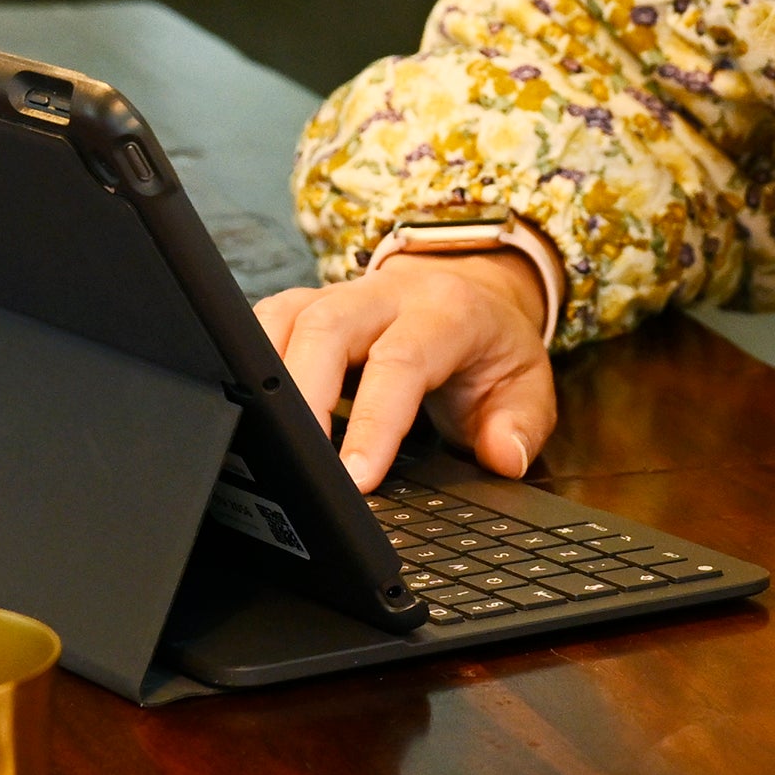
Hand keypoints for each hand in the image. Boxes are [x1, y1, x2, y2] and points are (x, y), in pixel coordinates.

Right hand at [256, 253, 557, 489]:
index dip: (375, 421)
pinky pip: (262, 321)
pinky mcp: (303, 304)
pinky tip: (247, 407)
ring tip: (263, 443)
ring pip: (285, 318)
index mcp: (444, 313)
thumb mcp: (527, 387)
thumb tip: (502, 457)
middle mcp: (385, 295)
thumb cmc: (488, 350)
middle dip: (302, 397)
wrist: (470, 295)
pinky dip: (247, 362)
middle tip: (296, 468)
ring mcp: (336, 294)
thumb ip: (520, 426)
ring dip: (265, 378)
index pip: (402, 362)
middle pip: (327, 328)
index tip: (355, 479)